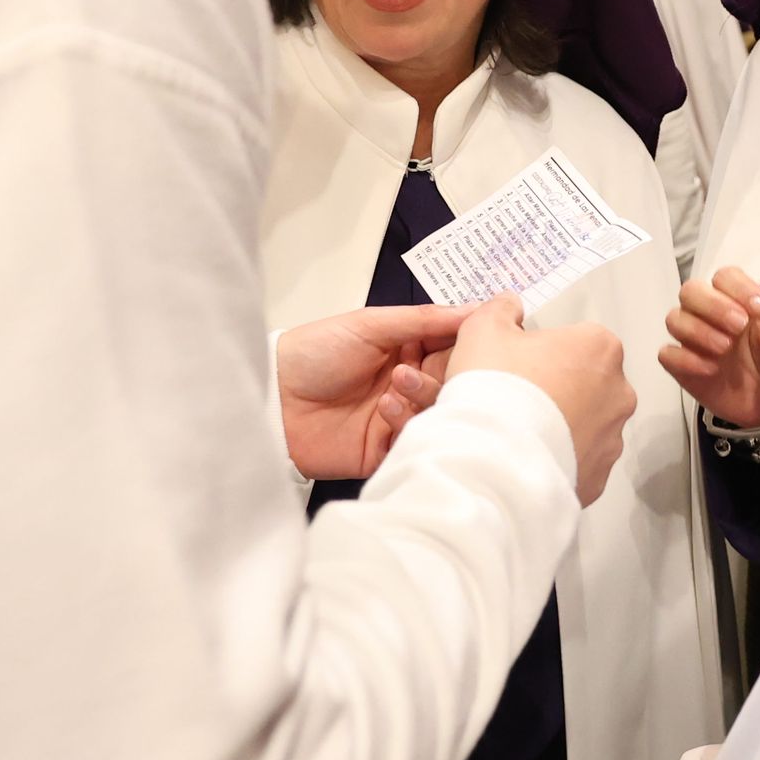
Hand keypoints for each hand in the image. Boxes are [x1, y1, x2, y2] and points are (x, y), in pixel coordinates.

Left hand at [276, 303, 469, 479]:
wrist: (273, 398)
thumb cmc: (314, 353)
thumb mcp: (370, 324)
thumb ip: (423, 320)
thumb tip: (475, 309)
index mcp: (407, 350)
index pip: (453, 347)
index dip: (469, 344)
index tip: (486, 339)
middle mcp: (407, 384)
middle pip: (451, 383)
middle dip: (446, 374)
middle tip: (423, 366)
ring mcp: (397, 418)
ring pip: (436, 413)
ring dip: (421, 397)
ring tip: (396, 387)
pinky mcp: (384, 450)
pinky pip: (413, 443)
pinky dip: (406, 426)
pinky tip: (385, 412)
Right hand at [447, 295, 636, 505]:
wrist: (494, 461)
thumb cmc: (494, 389)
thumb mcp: (483, 329)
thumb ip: (501, 309)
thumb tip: (509, 306)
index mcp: (599, 347)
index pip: (577, 340)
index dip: (545, 351)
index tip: (520, 364)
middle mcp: (618, 391)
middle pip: (588, 381)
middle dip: (559, 388)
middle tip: (517, 398)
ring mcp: (612, 437)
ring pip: (587, 423)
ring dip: (562, 424)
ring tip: (520, 431)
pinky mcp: (600, 475)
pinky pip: (581, 459)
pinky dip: (560, 457)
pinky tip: (528, 457)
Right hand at [657, 266, 759, 427]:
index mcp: (737, 302)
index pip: (726, 277)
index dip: (739, 287)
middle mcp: (710, 315)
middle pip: (691, 291)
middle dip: (713, 305)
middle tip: (739, 325)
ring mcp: (692, 339)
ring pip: (675, 318)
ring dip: (698, 330)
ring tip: (725, 348)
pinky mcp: (681, 365)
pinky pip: (668, 354)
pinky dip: (686, 359)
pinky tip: (710, 369)